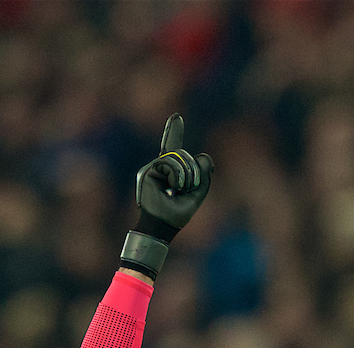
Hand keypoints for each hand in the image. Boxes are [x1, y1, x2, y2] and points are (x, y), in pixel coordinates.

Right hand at [136, 114, 212, 238]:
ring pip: (178, 157)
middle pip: (184, 155)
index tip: (176, 116)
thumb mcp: (199, 192)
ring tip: (179, 190)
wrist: (163, 224)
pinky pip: (168, 163)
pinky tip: (173, 188)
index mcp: (174, 171)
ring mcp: (154, 168)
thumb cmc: (180, 212)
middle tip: (187, 189)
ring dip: (185, 175)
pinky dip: (176, 175)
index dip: (173, 131)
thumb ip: (203, 173)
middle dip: (193, 172)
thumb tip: (204, 156)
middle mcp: (162, 167)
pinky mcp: (148, 171)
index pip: (174, 148)